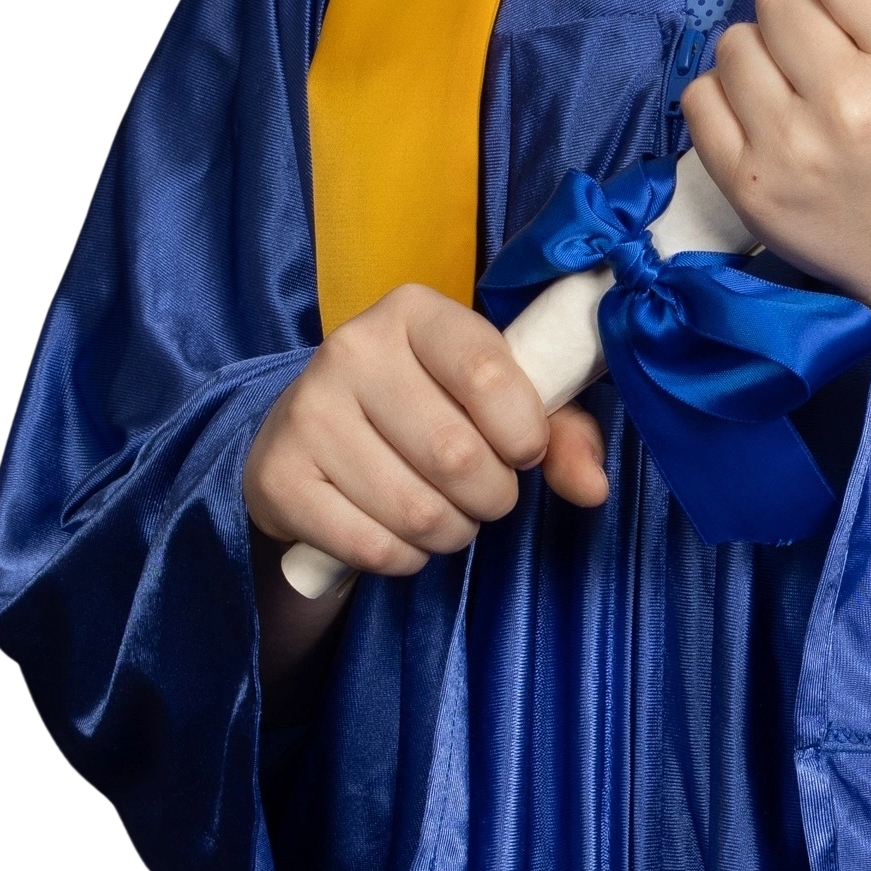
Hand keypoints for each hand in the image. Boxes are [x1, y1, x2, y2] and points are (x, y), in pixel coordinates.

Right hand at [244, 282, 610, 587]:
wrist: (310, 437)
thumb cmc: (424, 408)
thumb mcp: (497, 401)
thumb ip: (560, 433)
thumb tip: (592, 487)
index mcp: (414, 312)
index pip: (489, 375)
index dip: (524, 433)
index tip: (523, 450)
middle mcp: (352, 348)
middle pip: (457, 455)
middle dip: (492, 495)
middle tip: (484, 493)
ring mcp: (307, 411)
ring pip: (417, 511)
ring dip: (452, 533)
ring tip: (444, 514)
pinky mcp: (279, 476)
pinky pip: (372, 547)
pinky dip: (405, 558)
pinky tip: (398, 533)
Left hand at [679, 0, 870, 456]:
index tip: (862, 8)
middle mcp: (852, 106)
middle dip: (803, 12)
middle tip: (831, 50)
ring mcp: (793, 151)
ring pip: (734, 43)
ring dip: (763, 53)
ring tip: (799, 83)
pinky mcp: (749, 187)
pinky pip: (699, 99)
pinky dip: (726, 97)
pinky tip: (768, 113)